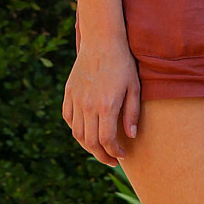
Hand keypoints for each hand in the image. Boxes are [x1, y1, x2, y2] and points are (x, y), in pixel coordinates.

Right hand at [62, 38, 142, 164]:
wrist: (101, 42)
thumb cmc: (123, 64)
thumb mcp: (135, 88)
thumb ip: (132, 114)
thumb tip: (130, 137)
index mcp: (106, 106)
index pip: (106, 140)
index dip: (114, 152)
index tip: (122, 156)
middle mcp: (87, 105)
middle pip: (90, 141)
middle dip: (101, 155)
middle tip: (111, 161)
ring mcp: (75, 99)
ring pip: (77, 133)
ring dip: (88, 146)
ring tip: (100, 150)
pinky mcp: (68, 94)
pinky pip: (68, 119)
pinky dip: (76, 130)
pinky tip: (86, 132)